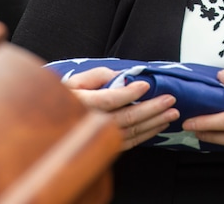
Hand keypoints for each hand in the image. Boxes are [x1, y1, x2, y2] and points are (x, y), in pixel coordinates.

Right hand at [63, 67, 179, 150]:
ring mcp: (98, 140)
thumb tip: (122, 76)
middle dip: (151, 109)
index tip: (145, 85)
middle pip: (125, 118)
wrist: (52, 121)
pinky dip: (147, 134)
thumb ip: (99, 76)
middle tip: (169, 100)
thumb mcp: (76, 80)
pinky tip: (159, 125)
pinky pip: (130, 143)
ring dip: (154, 122)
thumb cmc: (65, 97)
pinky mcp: (105, 148)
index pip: (109, 100)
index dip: (128, 93)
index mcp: (81, 104)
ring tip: (171, 113)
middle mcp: (90, 124)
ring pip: (131, 132)